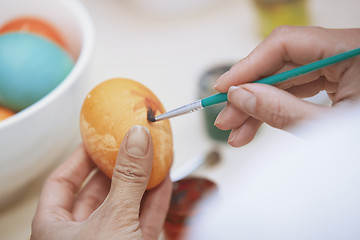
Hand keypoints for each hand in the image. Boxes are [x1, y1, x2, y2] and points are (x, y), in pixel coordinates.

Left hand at [31, 125, 171, 239]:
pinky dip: (155, 201)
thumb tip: (137, 138)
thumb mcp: (112, 219)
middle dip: (118, 166)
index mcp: (55, 228)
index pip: (62, 181)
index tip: (98, 137)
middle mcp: (80, 235)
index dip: (80, 157)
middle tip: (131, 144)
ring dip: (142, 181)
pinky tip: (164, 181)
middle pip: (98, 191)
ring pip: (125, 205)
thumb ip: (127, 178)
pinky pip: (144, 220)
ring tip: (153, 156)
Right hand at [214, 26, 359, 146]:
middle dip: (250, 94)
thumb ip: (280, 111)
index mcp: (353, 51)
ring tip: (239, 132)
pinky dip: (278, 105)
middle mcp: (347, 50)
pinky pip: (301, 86)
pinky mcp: (340, 77)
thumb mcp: (326, 129)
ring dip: (260, 104)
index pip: (286, 44)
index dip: (248, 66)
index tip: (224, 88)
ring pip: (288, 77)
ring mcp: (344, 64)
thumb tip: (240, 97)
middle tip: (227, 120)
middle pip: (282, 62)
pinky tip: (260, 122)